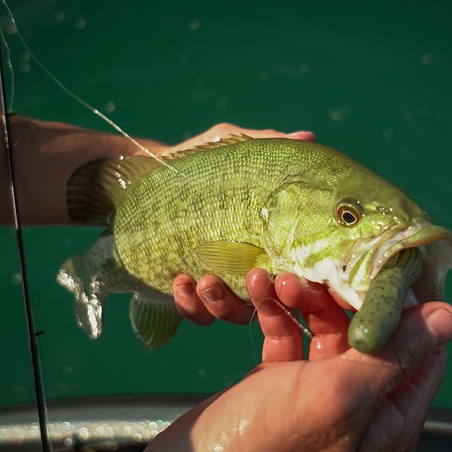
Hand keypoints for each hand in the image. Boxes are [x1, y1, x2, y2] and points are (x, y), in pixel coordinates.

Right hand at [114, 269, 451, 451]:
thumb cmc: (267, 444)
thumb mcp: (339, 397)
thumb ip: (395, 356)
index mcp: (389, 418)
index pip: (421, 348)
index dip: (405, 304)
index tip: (379, 262)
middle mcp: (361, 405)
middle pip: (369, 331)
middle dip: (343, 294)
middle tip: (315, 266)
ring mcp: (318, 395)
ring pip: (325, 328)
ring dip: (302, 298)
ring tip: (273, 278)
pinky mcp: (279, 384)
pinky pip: (288, 336)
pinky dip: (275, 313)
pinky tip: (255, 291)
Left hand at [169, 123, 315, 325]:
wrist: (144, 173)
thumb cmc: (196, 163)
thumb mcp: (228, 148)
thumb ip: (265, 145)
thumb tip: (307, 137)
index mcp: (273, 243)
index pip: (300, 276)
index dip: (305, 287)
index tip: (295, 277)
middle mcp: (253, 272)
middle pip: (272, 304)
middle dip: (265, 298)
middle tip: (255, 279)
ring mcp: (222, 287)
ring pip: (232, 314)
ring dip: (222, 303)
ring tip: (206, 281)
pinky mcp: (190, 295)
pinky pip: (195, 312)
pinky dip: (190, 303)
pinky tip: (181, 282)